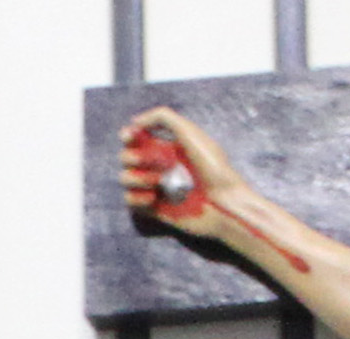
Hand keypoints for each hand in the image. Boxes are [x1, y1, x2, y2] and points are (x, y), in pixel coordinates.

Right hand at [121, 106, 251, 236]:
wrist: (223, 203)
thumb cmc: (213, 168)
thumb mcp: (191, 134)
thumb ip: (164, 118)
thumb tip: (134, 121)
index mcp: (167, 146)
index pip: (137, 137)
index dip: (129, 135)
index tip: (131, 136)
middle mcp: (159, 166)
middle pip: (126, 157)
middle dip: (133, 157)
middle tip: (154, 163)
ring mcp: (155, 188)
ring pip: (125, 179)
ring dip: (136, 177)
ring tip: (157, 182)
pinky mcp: (153, 209)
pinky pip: (130, 201)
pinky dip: (136, 198)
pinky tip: (153, 198)